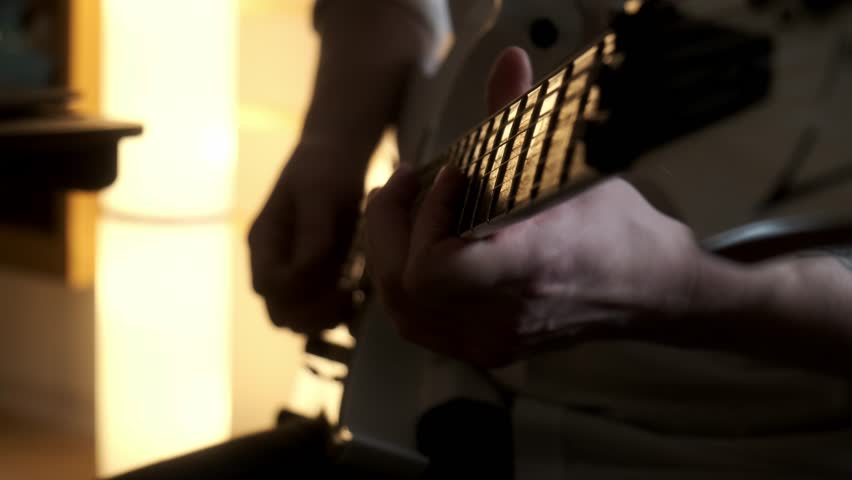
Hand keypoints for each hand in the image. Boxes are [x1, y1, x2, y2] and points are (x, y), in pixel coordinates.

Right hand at [249, 145, 363, 333]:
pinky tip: (357, 296)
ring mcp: (288, 272)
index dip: (301, 292)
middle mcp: (271, 262)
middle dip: (313, 313)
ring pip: (295, 320)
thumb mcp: (320, 192)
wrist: (336, 157)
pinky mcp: (311, 277)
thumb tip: (307, 270)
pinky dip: (334, 314)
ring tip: (353, 297)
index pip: (269, 287)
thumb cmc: (326, 170)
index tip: (340, 280)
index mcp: (264, 241)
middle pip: (278, 312)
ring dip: (324, 319)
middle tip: (349, 295)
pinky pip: (314, 313)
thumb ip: (313, 232)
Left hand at [365, 47, 705, 366]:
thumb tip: (507, 62)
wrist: (651, 287)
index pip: (434, 271)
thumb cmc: (617, 228)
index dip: (425, 220)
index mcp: (527, 269)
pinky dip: (406, 284)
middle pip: (402, 290)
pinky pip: (421, 325)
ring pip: (403, 311)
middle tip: (401, 185)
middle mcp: (504, 316)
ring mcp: (493, 340)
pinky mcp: (488, 348)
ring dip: (390, 255)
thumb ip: (522, 115)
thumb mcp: (570, 165)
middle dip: (386, 228)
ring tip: (402, 212)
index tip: (449, 178)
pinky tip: (418, 247)